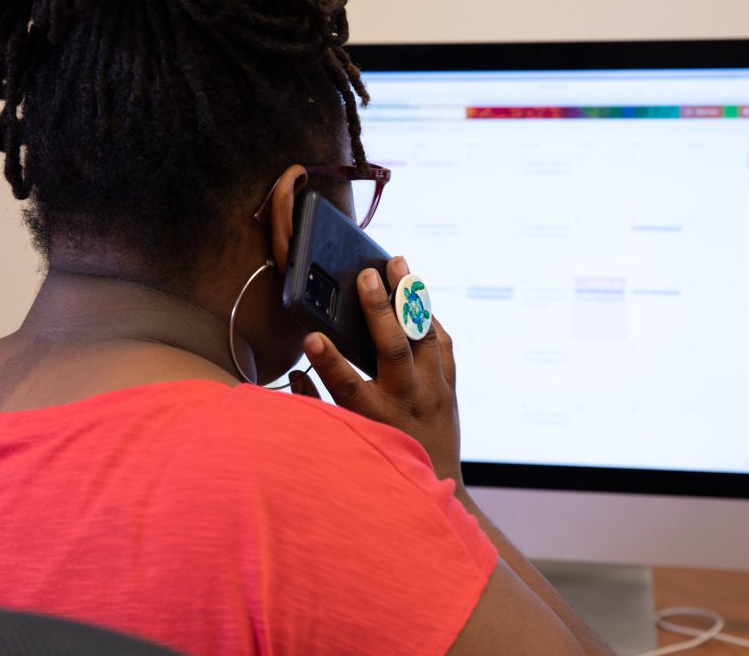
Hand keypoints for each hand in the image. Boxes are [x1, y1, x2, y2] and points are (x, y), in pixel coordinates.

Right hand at [290, 256, 462, 486]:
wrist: (436, 486)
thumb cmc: (380, 459)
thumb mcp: (344, 439)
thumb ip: (317, 405)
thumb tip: (298, 369)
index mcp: (374, 418)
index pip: (346, 386)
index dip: (327, 361)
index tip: (310, 338)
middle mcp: (407, 402)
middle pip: (394, 350)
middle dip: (379, 310)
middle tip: (367, 274)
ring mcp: (434, 392)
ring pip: (425, 336)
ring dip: (411, 297)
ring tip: (399, 263)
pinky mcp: (450, 386)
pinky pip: (441, 343)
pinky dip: (428, 317)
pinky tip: (415, 295)